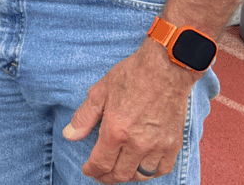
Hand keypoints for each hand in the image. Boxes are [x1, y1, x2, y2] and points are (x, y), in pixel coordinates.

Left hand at [62, 39, 196, 182]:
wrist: (165, 69)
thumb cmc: (131, 76)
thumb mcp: (99, 92)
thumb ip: (84, 117)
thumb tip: (69, 135)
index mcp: (116, 131)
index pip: (101, 163)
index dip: (92, 170)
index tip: (87, 170)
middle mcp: (138, 143)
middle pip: (120, 174)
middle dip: (107, 177)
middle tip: (100, 174)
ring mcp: (158, 145)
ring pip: (141, 175)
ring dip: (127, 176)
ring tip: (118, 171)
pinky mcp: (174, 143)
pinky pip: (162, 169)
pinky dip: (150, 173)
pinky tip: (142, 167)